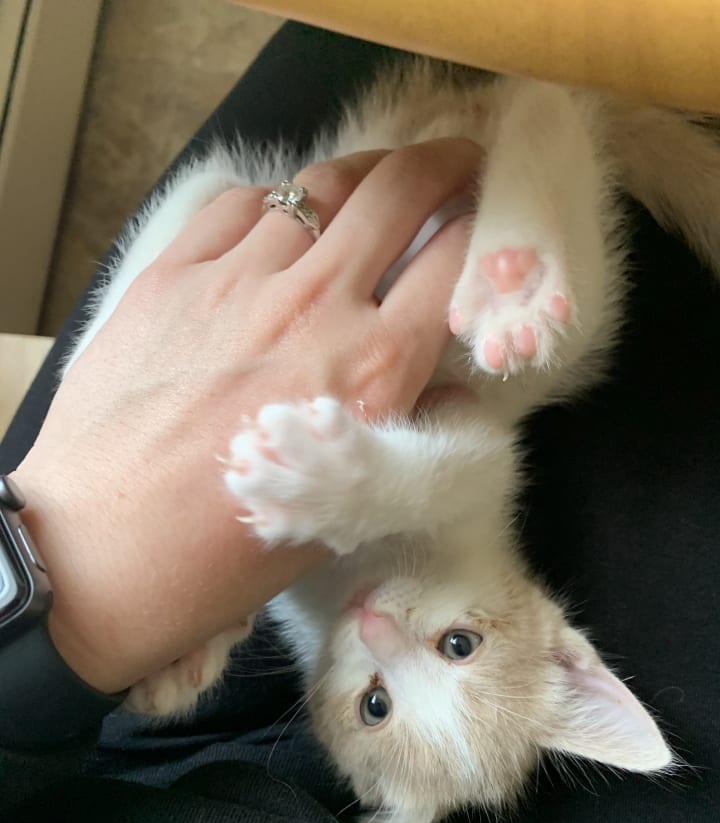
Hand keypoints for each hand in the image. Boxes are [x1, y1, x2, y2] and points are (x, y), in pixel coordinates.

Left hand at [12, 139, 482, 693]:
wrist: (103, 554)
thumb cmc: (227, 553)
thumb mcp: (345, 506)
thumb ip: (404, 428)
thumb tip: (441, 382)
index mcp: (374, 369)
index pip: (451, 260)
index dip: (478, 227)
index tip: (481, 219)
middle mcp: (316, 307)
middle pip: (398, 192)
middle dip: (443, 163)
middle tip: (456, 163)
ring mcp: (238, 281)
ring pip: (320, 186)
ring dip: (364, 174)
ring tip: (376, 180)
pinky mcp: (172, 274)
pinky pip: (238, 202)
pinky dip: (275, 199)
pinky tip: (280, 218)